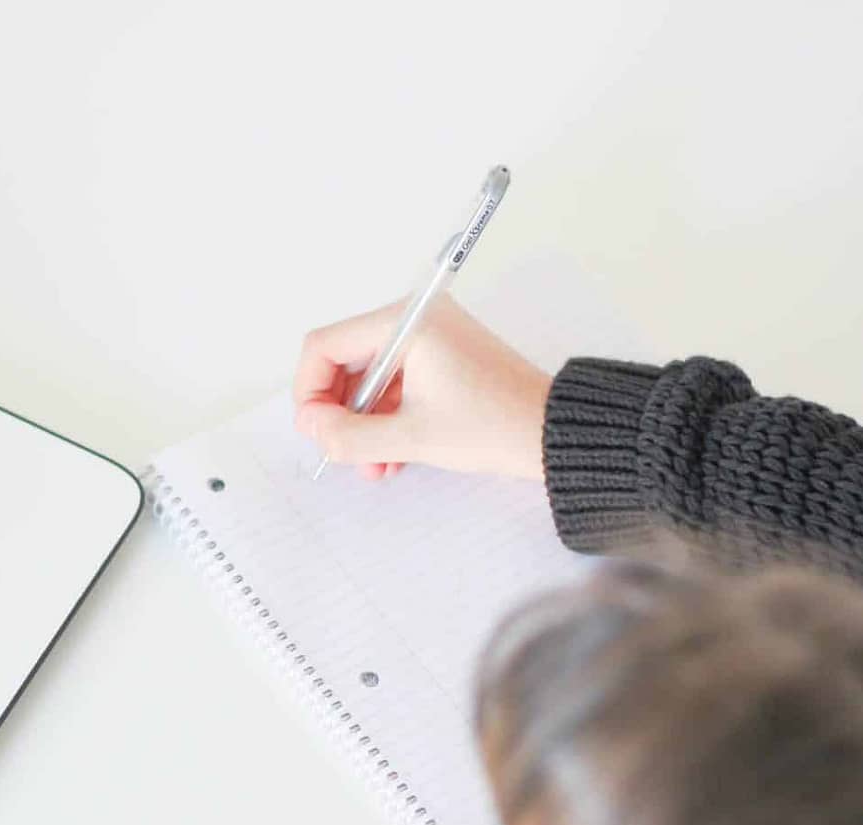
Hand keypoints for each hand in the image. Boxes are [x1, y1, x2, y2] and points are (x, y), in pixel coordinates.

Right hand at [293, 296, 551, 480]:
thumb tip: (311, 426)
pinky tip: (390, 456)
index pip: (325, 345)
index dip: (309, 391)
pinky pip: (394, 385)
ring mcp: (429, 338)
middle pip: (344, 361)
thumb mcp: (410, 437)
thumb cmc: (495, 425)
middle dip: (339, 412)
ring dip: (362, 424)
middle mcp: (415, 320)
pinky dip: (385, 418)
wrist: (553, 433)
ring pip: (368, 379)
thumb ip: (348, 435)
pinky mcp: (440, 358)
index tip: (315, 429)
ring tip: (372, 465)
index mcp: (406, 323)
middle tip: (340, 450)